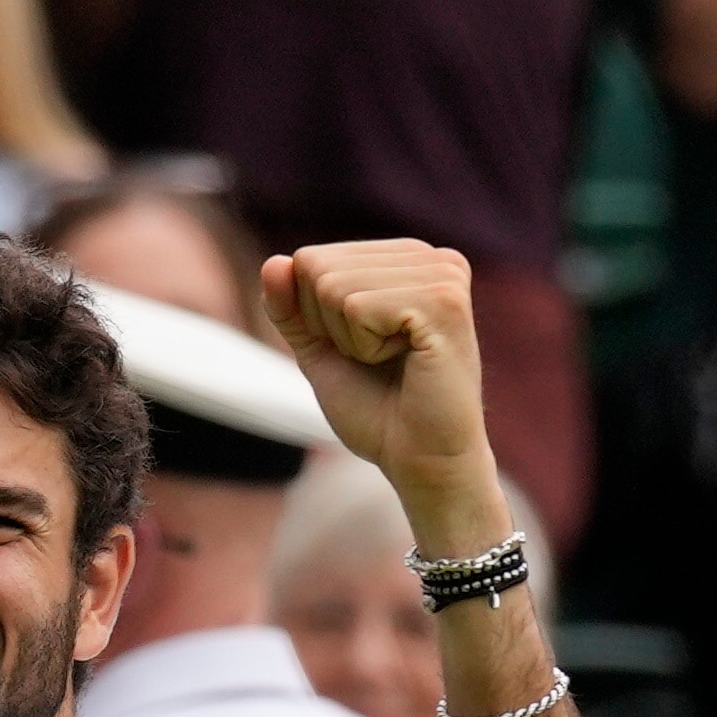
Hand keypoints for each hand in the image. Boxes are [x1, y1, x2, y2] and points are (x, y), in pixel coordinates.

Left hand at [262, 240, 506, 546]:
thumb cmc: (377, 410)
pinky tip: (407, 362)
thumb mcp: (320, 349)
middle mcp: (428, 256)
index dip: (315, 318)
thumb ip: (291, 306)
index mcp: (404, 259)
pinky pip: (356, 307)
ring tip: (393, 362)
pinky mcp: (443, 300)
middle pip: (317, 267)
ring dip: (350, 340)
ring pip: (333, 286)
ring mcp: (441, 274)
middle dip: (329, 328)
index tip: (362, 351)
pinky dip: (365, 347)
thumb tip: (273, 263)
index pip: (309, 260)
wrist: (419, 460)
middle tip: (378, 361)